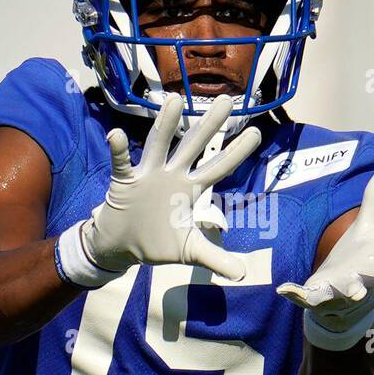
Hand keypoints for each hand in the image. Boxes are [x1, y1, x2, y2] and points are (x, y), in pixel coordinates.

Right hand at [81, 92, 261, 280]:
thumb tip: (243, 275)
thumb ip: (215, 259)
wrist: (122, 246)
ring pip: (159, 144)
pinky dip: (118, 150)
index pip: (219, 167)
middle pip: (194, 145)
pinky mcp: (124, 182)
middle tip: (229, 100)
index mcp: (190, 189)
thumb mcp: (189, 251)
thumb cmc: (156, 243)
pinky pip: (121, 163)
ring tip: (174, 100)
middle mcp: (172, 175)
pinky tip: (116, 136)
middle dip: (210, 125)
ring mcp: (148, 174)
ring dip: (165, 124)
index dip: (236, 152)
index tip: (258, 132)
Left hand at [277, 159, 373, 340]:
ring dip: (354, 290)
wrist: (340, 299)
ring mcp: (342, 289)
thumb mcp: (367, 223)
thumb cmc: (359, 258)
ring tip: (359, 293)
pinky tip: (284, 289)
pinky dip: (297, 294)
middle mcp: (365, 277)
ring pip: (350, 290)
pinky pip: (307, 297)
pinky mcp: (319, 298)